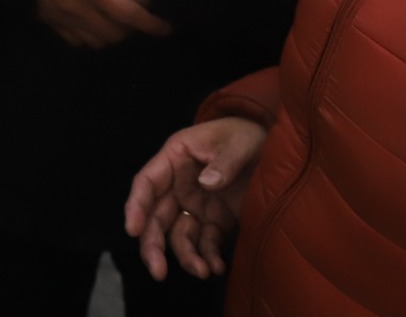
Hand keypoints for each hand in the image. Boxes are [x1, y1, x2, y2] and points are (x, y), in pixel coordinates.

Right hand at [37, 0, 172, 48]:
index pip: (128, 14)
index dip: (150, 24)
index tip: (166, 27)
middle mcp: (77, 8)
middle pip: (114, 34)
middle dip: (131, 31)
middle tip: (140, 19)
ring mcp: (62, 17)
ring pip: (96, 41)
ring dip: (112, 36)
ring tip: (120, 23)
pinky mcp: (49, 20)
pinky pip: (75, 40)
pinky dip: (90, 37)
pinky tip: (94, 23)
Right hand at [124, 116, 267, 280]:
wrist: (274, 147)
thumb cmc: (247, 134)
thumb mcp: (240, 143)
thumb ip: (225, 161)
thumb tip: (207, 183)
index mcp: (176, 158)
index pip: (147, 182)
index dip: (136, 206)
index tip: (132, 230)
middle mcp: (179, 184)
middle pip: (156, 217)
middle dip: (153, 245)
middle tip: (158, 271)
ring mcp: (196, 204)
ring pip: (178, 235)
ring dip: (186, 257)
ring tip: (203, 272)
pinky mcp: (215, 220)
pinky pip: (205, 243)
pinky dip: (209, 257)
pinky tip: (218, 267)